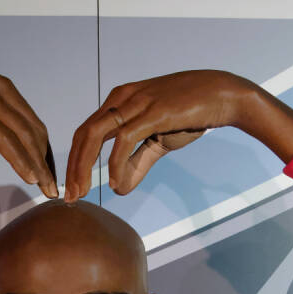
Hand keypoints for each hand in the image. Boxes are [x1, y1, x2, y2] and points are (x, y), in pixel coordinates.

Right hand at [0, 58, 56, 197]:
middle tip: (53, 189)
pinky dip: (20, 158)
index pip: (33, 125)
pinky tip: (30, 176)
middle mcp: (3, 90)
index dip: (43, 153)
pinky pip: (5, 138)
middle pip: (34, 132)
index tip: (48, 176)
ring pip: (24, 136)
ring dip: (38, 165)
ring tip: (46, 188)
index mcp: (4, 89)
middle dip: (46, 163)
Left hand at [64, 70, 253, 201]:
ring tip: (82, 193)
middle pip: (83, 134)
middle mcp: (121, 98)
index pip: (85, 132)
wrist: (223, 97)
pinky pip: (123, 141)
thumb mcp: (157, 142)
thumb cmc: (190, 114)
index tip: (72, 189)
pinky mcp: (152, 112)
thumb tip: (117, 189)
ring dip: (84, 167)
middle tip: (69, 196)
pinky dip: (115, 164)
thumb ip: (136, 164)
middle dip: (72, 168)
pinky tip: (114, 183)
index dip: (75, 161)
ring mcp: (135, 103)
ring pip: (95, 135)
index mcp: (118, 101)